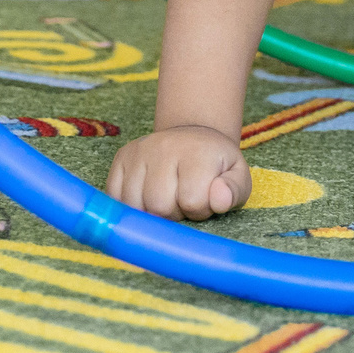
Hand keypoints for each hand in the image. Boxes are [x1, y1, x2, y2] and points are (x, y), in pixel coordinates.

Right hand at [108, 124, 249, 219]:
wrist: (193, 138)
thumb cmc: (215, 165)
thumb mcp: (237, 176)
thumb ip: (234, 190)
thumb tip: (219, 200)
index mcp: (197, 152)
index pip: (192, 200)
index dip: (200, 209)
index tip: (204, 199)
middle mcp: (163, 147)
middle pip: (159, 206)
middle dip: (173, 214)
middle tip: (183, 201)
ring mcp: (139, 151)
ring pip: (134, 205)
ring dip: (151, 213)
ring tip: (167, 199)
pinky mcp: (121, 158)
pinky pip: (115, 197)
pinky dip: (130, 207)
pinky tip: (147, 199)